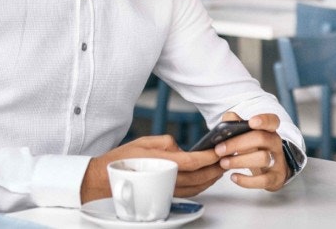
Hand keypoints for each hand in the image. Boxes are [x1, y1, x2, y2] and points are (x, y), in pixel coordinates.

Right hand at [81, 135, 224, 202]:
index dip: (211, 156)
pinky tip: (206, 177)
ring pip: (199, 186)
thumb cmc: (124, 160)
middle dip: (217, 166)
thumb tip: (182, 148)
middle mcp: (169, 179)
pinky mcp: (167, 194)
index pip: (196, 161)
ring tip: (220, 166)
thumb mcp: (145, 142)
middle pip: (202, 176)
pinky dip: (202, 184)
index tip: (220, 148)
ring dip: (212, 177)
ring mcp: (169, 189)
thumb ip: (167, 142)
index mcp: (165, 164)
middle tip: (227, 156)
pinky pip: (191, 191)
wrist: (107, 179)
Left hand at [212, 112, 289, 191]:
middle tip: (219, 150)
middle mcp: (275, 143)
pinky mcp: (275, 178)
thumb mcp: (245, 135)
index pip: (272, 121)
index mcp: (268, 129)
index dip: (263, 120)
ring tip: (223, 163)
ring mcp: (277, 161)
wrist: (269, 170)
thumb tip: (227, 119)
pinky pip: (263, 180)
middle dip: (238, 144)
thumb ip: (234, 123)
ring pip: (263, 158)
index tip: (251, 122)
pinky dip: (246, 180)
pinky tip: (234, 177)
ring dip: (239, 161)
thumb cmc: (252, 148)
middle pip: (261, 138)